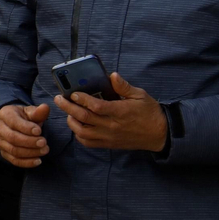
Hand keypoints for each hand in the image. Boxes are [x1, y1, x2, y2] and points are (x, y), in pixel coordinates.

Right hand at [0, 103, 50, 167]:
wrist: (13, 124)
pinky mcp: (3, 152)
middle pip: (13, 138)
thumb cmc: (24, 117)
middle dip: (30, 142)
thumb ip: (38, 112)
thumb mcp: (30, 111)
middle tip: (44, 143)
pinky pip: (14, 160)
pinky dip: (27, 162)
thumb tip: (45, 107)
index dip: (26, 128)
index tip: (39, 131)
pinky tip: (38, 161)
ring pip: (14, 150)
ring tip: (44, 150)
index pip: (13, 122)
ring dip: (31, 152)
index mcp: (5, 114)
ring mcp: (0, 142)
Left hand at [53, 73, 167, 151]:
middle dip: (68, 107)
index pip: (96, 106)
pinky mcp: (108, 144)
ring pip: (82, 132)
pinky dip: (78, 135)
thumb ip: (124, 86)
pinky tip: (77, 125)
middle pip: (84, 118)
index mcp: (120, 112)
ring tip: (67, 112)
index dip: (81, 99)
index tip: (73, 93)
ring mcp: (109, 136)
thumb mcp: (140, 95)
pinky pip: (88, 142)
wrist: (160, 134)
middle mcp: (112, 125)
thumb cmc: (150, 112)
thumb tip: (112, 75)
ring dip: (71, 121)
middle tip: (59, 99)